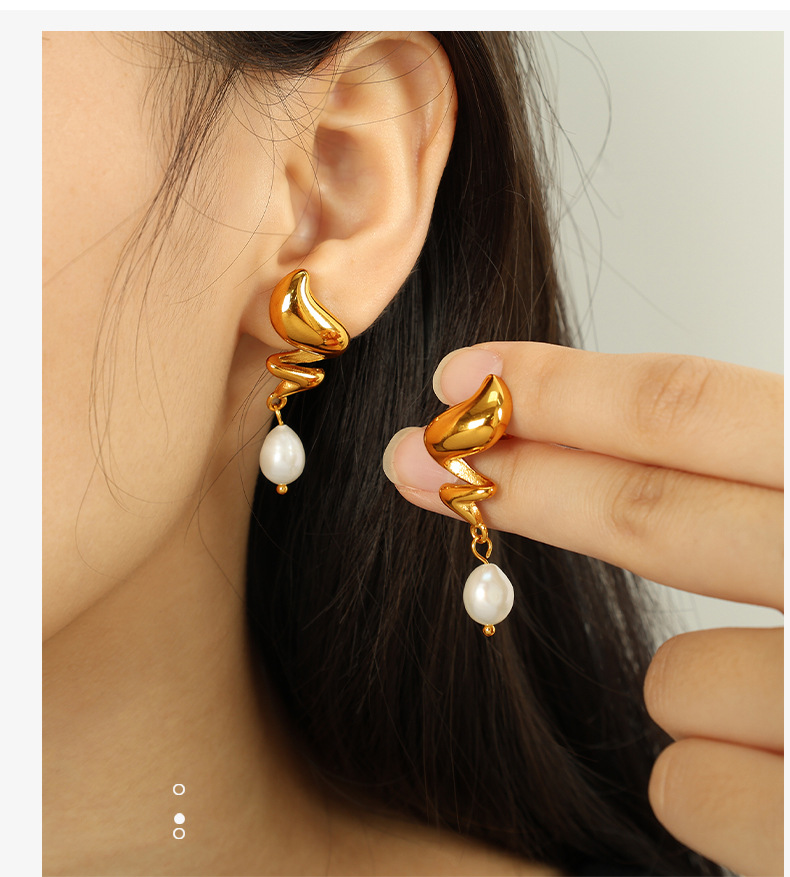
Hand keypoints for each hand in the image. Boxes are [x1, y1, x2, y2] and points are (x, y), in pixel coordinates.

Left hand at [383, 342, 782, 876]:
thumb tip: (639, 451)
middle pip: (653, 510)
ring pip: (675, 681)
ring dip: (699, 692)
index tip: (464, 376)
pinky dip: (719, 790)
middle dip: (521, 479)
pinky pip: (692, 787)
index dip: (565, 387)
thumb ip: (765, 485)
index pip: (699, 408)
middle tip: (411, 457)